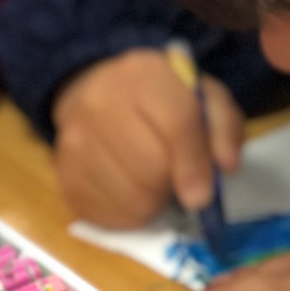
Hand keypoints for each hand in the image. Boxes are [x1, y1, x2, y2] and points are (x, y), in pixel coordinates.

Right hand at [52, 49, 243, 227]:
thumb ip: (224, 127)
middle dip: (173, 182)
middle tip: (175, 176)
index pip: (176, 122)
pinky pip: (105, 215)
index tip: (204, 196)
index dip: (194, 163)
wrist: (99, 93)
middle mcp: (100, 102)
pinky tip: (132, 192)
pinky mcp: (63, 175)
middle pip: (150, 167)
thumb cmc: (163, 99)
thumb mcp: (204, 97)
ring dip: (153, 202)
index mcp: (145, 75)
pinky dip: (128, 214)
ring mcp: (74, 140)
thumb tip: (226, 166)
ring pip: (129, 197)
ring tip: (154, 182)